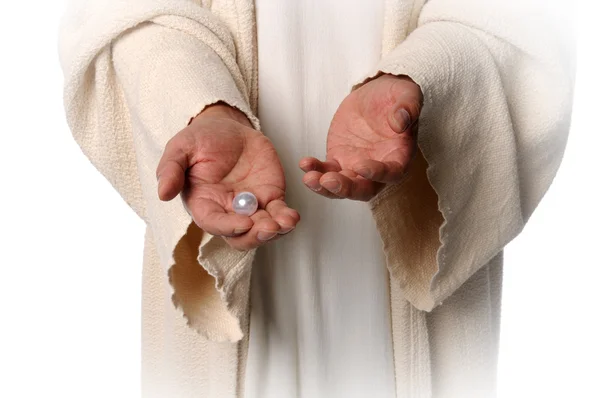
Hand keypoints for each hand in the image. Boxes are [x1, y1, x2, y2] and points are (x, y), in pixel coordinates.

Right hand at [156, 104, 299, 249]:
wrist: (227, 127)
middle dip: (255, 236)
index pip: (214, 223)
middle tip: (269, 228)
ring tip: (286, 222)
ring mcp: (251, 207)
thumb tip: (162, 194)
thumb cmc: (200, 140)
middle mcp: (227, 211)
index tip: (243, 223)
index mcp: (204, 204)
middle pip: (241, 237)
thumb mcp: (180, 148)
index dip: (228, 227)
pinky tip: (292, 216)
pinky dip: (287, 217)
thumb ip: (171, 169)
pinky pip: (280, 212)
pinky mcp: (270, 197)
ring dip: (276, 230)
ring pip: (263, 229)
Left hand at [299, 74, 422, 200]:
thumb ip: (407, 106)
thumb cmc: (394, 97)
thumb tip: (402, 121)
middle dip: (346, 188)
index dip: (377, 173)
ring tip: (309, 178)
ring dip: (325, 187)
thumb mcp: (405, 94)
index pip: (391, 173)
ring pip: (342, 186)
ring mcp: (356, 167)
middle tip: (328, 181)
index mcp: (400, 157)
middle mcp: (379, 169)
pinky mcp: (339, 160)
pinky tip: (304, 164)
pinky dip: (315, 171)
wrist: (373, 95)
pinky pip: (326, 171)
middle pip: (364, 189)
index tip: (361, 165)